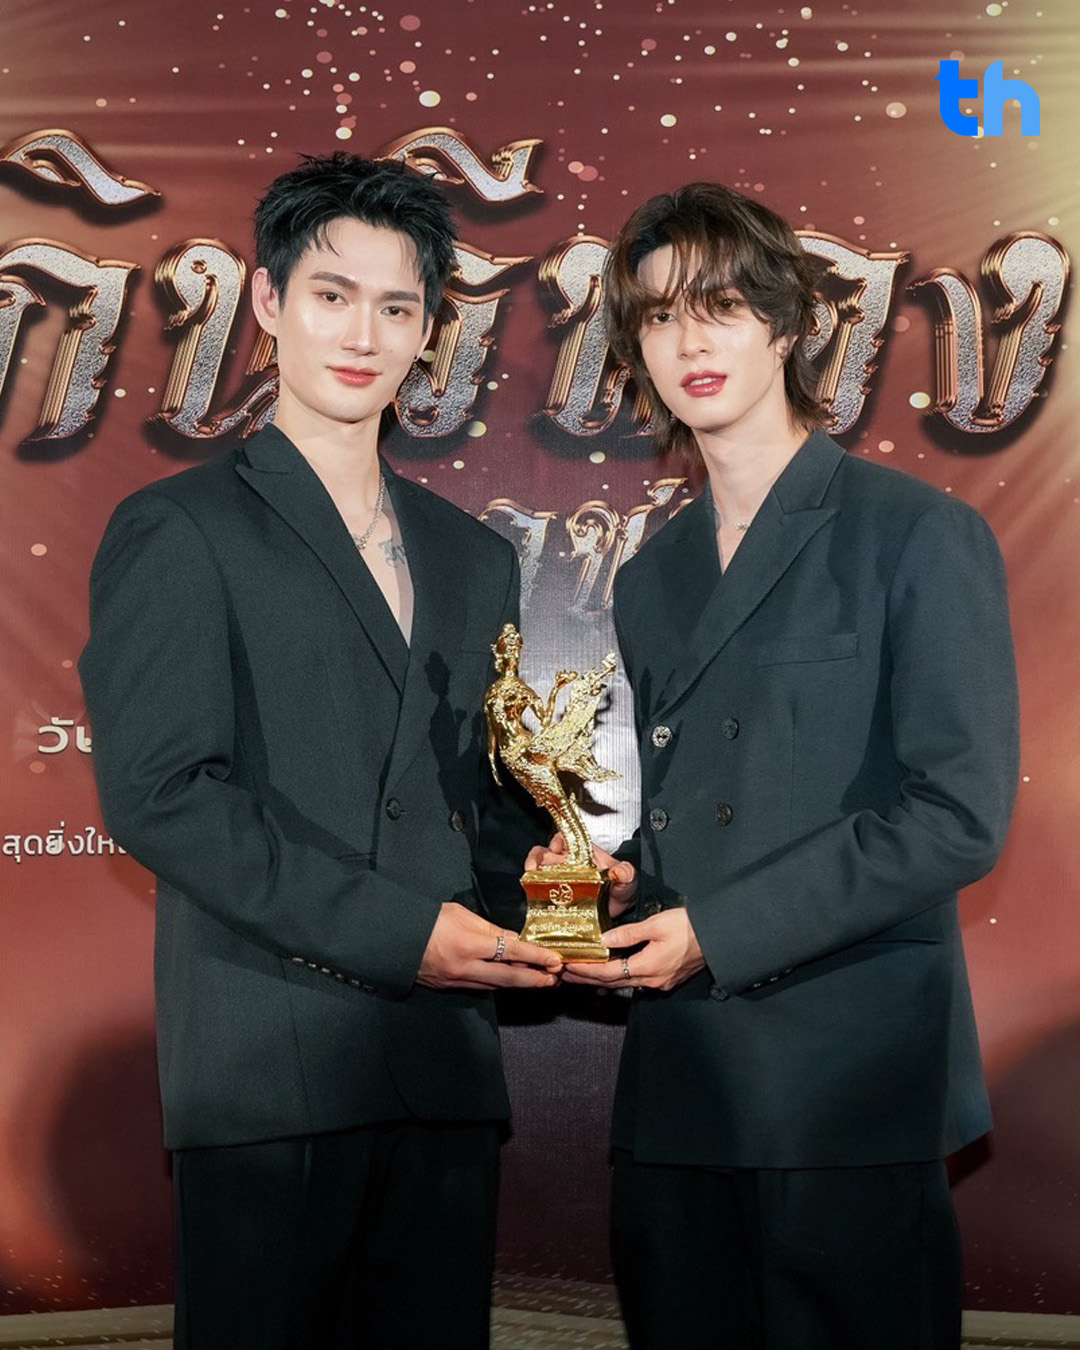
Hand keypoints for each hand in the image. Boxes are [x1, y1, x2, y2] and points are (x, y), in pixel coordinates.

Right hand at [417, 902, 562, 990]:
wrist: (394, 939)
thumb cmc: (428, 920)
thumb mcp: (461, 914)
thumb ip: (490, 928)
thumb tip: (513, 938)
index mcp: (469, 944)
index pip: (511, 951)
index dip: (536, 956)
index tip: (554, 960)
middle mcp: (466, 967)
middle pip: (509, 977)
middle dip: (535, 979)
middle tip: (555, 979)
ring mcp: (458, 981)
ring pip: (497, 986)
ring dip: (520, 984)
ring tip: (541, 981)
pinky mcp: (451, 988)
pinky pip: (482, 987)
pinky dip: (500, 985)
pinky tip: (512, 981)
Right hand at [524, 833, 637, 919]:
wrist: (619, 910)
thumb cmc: (620, 887)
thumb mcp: (628, 878)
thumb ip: (625, 872)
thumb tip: (618, 871)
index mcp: (583, 854)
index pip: (565, 838)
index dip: (557, 840)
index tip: (555, 848)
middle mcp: (568, 864)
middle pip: (545, 854)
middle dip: (534, 857)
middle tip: (531, 866)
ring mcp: (560, 881)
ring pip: (538, 872)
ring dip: (531, 874)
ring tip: (528, 880)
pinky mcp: (556, 897)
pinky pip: (540, 893)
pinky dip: (534, 894)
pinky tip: (534, 898)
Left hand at [562, 909, 704, 992]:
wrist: (718, 938)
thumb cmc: (689, 928)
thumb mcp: (657, 924)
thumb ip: (629, 933)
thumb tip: (605, 939)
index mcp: (647, 967)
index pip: (608, 973)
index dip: (586, 970)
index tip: (568, 967)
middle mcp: (652, 980)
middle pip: (612, 982)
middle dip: (588, 978)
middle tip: (566, 974)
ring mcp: (660, 982)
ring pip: (624, 983)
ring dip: (602, 979)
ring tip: (583, 974)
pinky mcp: (667, 978)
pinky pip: (636, 981)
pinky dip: (619, 977)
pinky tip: (612, 974)